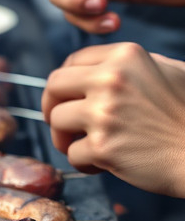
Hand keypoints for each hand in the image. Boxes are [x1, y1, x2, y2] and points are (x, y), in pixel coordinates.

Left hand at [41, 42, 184, 195]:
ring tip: (86, 145)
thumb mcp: (168, 71)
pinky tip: (104, 164)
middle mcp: (112, 80)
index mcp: (127, 56)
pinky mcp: (103, 146)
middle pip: (54, 86)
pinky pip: (72, 154)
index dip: (66, 82)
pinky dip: (84, 163)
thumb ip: (129, 67)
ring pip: (57, 121)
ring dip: (65, 137)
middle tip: (60, 122)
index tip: (66, 96)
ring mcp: (105, 113)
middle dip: (51, 106)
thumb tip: (93, 70)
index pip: (73, 60)